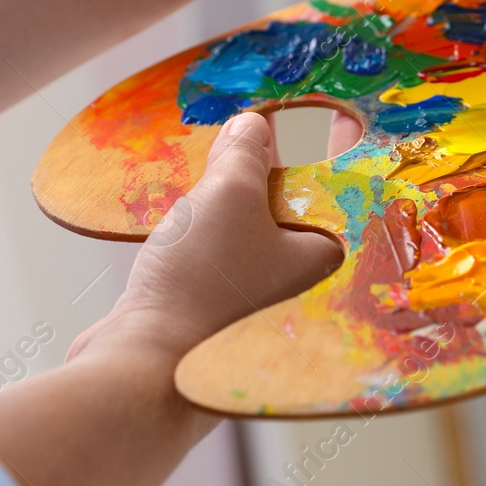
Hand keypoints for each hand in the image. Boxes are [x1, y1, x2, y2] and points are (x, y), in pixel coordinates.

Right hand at [69, 111, 341, 362]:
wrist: (146, 366)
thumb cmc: (202, 285)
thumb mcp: (227, 195)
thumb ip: (246, 152)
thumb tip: (254, 127)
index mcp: (326, 255)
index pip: (340, 188)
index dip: (329, 149)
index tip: (323, 119)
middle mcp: (305, 283)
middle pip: (296, 208)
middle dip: (272, 172)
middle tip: (255, 134)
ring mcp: (263, 300)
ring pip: (256, 232)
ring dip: (235, 201)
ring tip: (217, 164)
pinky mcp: (222, 311)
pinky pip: (225, 255)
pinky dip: (211, 233)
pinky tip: (189, 214)